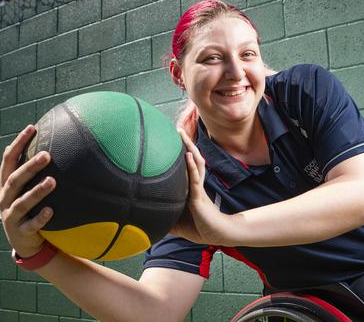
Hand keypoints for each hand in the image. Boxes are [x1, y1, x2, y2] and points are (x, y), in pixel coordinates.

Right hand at [0, 125, 55, 257]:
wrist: (23, 241)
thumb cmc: (27, 208)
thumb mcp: (24, 189)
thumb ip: (30, 170)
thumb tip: (48, 141)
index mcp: (5, 184)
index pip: (8, 160)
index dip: (19, 144)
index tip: (32, 128)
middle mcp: (5, 198)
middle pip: (14, 180)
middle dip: (29, 167)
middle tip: (46, 155)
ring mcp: (11, 216)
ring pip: (22, 203)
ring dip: (37, 191)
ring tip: (53, 181)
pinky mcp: (20, 232)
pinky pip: (31, 225)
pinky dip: (40, 217)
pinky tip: (51, 210)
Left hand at [170, 129, 233, 245]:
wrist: (217, 235)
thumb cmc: (200, 228)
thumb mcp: (177, 222)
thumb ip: (165, 217)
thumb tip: (146, 220)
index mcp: (191, 188)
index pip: (187, 167)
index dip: (182, 154)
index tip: (172, 142)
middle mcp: (195, 184)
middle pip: (192, 158)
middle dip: (186, 144)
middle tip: (177, 130)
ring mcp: (198, 189)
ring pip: (196, 163)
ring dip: (189, 147)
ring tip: (181, 133)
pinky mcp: (199, 197)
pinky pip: (195, 178)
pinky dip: (191, 165)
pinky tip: (187, 155)